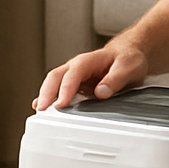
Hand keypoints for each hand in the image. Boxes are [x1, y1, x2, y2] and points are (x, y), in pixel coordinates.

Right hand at [32, 43, 147, 110]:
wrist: (129, 54)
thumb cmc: (128, 59)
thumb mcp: (128, 67)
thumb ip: (115, 80)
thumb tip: (100, 92)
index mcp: (88, 61)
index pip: (73, 74)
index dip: (65, 89)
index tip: (60, 104)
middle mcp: (77, 67)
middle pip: (56, 77)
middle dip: (46, 93)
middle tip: (42, 110)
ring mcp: (74, 76)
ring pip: (53, 83)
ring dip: (45, 97)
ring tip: (40, 113)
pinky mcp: (75, 85)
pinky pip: (59, 90)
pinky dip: (50, 99)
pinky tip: (44, 109)